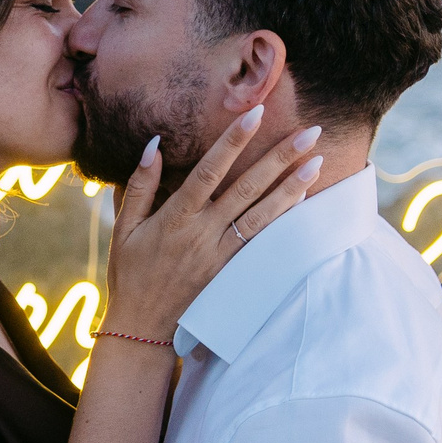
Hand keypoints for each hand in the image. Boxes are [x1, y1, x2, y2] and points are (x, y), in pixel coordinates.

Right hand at [101, 108, 324, 340]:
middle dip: (279, 157)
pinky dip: (285, 219)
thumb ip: (139, 186)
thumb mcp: (124, 228)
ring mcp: (221, 255)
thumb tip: (153, 144)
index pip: (209, 170)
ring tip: (317, 160)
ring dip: (292, 186)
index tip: (255, 113)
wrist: (143, 329)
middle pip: (247, 188)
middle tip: (309, 131)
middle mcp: (203, 234)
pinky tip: (304, 199)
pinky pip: (264, 242)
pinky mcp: (233, 273)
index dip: (233, 141)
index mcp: (175, 218)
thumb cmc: (131, 273)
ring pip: (263, 215)